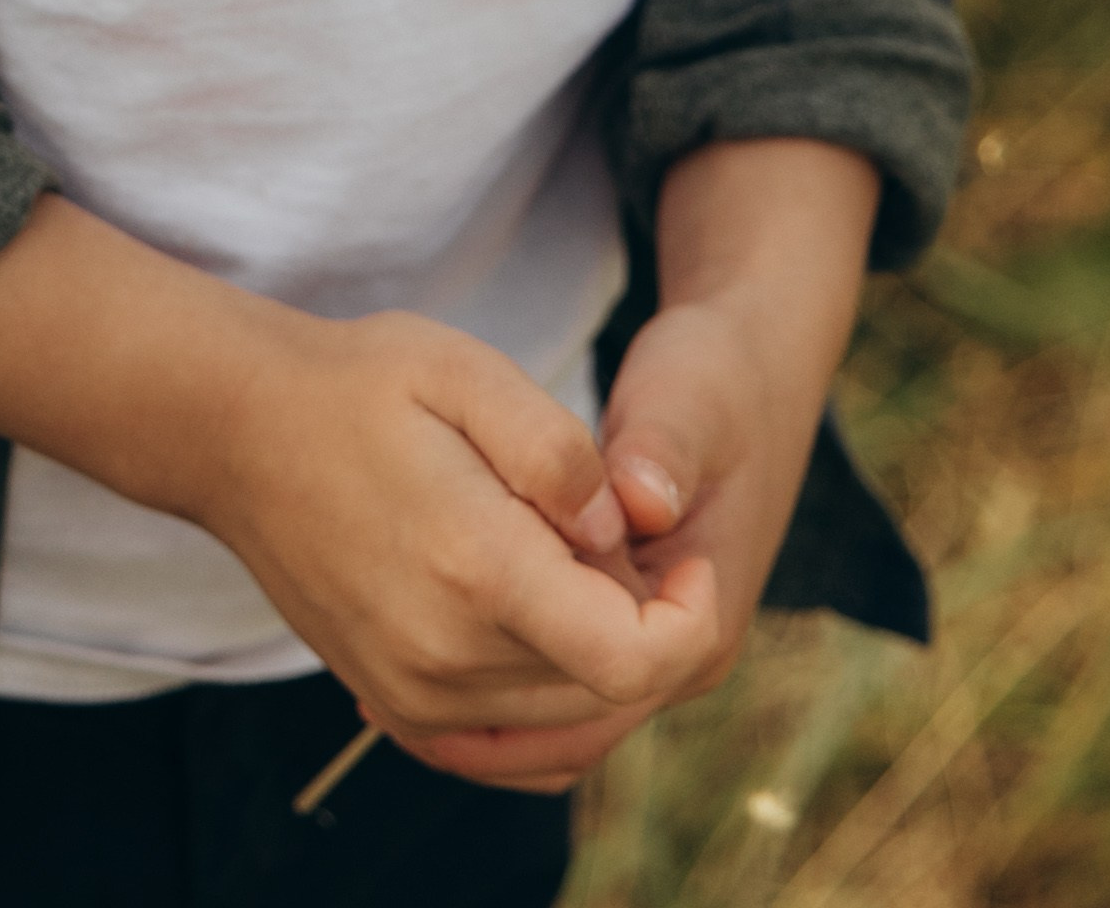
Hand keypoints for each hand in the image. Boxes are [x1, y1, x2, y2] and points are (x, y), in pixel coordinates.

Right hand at [0, 199, 718, 754]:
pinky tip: (544, 626)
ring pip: (564, 724)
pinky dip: (553, 706)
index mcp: (473, 570)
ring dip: (600, 659)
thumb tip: (619, 527)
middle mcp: (443, 658)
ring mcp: (411, 696)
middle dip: (644, 625)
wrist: (235, 431)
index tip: (687, 554)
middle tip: (622, 539)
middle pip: (607, 694)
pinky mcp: (393, 708)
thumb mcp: (466, 370)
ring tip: (574, 565)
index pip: (632, 659)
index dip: (688, 617)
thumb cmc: (356, 386)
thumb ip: (560, 451)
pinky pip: (508, 748)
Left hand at [399, 137, 878, 793]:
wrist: (744, 383)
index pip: (613, 675)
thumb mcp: (690, 396)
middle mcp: (685, 669)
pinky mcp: (613, 643)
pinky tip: (395, 686)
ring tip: (366, 664)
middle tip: (385, 625)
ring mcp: (653, 669)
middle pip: (565, 719)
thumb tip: (631, 503)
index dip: (530, 629)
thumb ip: (659, 446)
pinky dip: (476, 704)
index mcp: (709, 620)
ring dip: (464, 709)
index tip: (457, 566)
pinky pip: (539, 709)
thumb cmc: (713, 383)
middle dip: (476, 685)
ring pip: (544, 727)